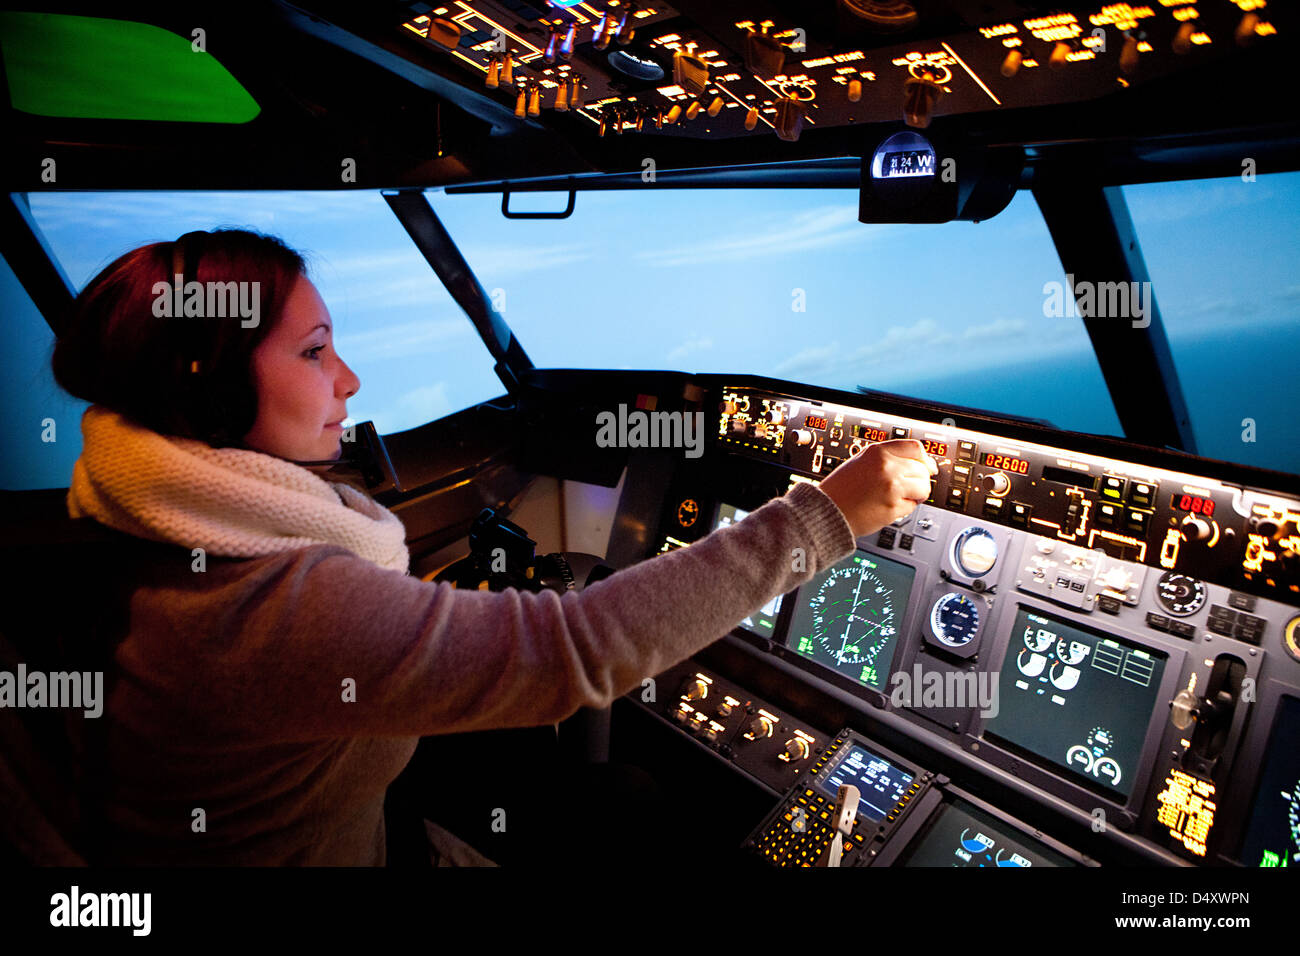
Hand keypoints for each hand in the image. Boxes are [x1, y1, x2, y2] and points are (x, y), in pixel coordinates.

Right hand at [816, 439, 938, 537]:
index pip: (915, 448)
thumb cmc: (839, 490)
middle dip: (920, 479)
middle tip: (910, 487)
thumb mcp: (860, 461)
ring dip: (917, 494)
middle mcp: (887, 466)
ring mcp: (892, 486)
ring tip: (900, 498)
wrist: (827, 511)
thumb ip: (886, 458)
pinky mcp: (893, 506)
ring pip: (923, 488)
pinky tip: (889, 506)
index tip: (929, 466)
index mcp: (877, 452)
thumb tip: (915, 462)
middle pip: (922, 469)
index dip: (925, 459)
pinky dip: (905, 508)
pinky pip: (912, 506)